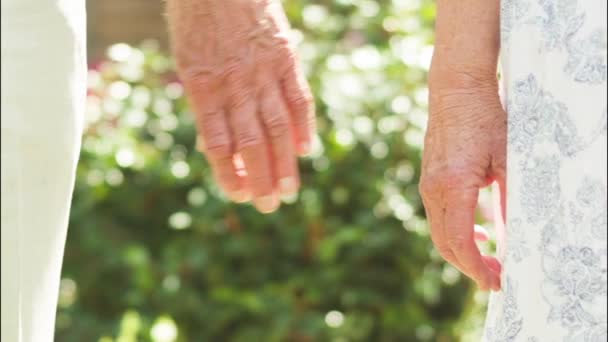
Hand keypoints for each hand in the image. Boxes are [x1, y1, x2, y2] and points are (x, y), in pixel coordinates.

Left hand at [167, 0, 314, 212]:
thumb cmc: (197, 21)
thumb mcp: (188, 61)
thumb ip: (205, 102)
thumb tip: (217, 145)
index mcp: (203, 87)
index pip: (219, 143)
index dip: (229, 173)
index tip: (239, 195)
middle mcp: (235, 85)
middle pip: (251, 142)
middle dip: (260, 178)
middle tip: (268, 206)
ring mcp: (262, 72)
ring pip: (277, 126)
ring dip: (283, 162)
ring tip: (289, 191)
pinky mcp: (285, 57)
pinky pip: (298, 97)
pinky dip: (304, 125)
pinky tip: (306, 149)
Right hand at [419, 77, 505, 290]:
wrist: (455, 90)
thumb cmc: (484, 118)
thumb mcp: (507, 158)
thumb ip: (509, 199)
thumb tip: (514, 235)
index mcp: (453, 186)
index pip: (460, 242)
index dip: (476, 268)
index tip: (495, 282)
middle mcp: (433, 190)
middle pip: (445, 244)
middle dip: (469, 267)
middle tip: (495, 278)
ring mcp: (427, 185)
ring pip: (439, 232)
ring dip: (462, 251)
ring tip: (489, 259)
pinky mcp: (429, 180)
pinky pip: (438, 217)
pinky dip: (455, 233)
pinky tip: (478, 231)